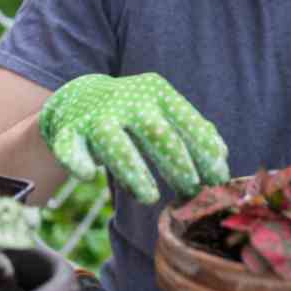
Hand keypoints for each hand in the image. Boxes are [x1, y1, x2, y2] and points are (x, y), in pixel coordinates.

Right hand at [39, 73, 229, 203]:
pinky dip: (79, 162)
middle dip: (178, 164)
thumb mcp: (163, 112)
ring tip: (150, 197)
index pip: (186, 122)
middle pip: (156, 133)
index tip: (218, 177)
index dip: (204, 151)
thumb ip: (192, 131)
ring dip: (135, 173)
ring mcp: (96, 115)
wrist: (78, 98)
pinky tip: (88, 175)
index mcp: (157, 93)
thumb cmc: (132, 114)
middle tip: (191, 190)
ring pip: (115, 144)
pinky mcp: (67, 131)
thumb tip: (222, 158)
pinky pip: (71, 149)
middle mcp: (127, 100)